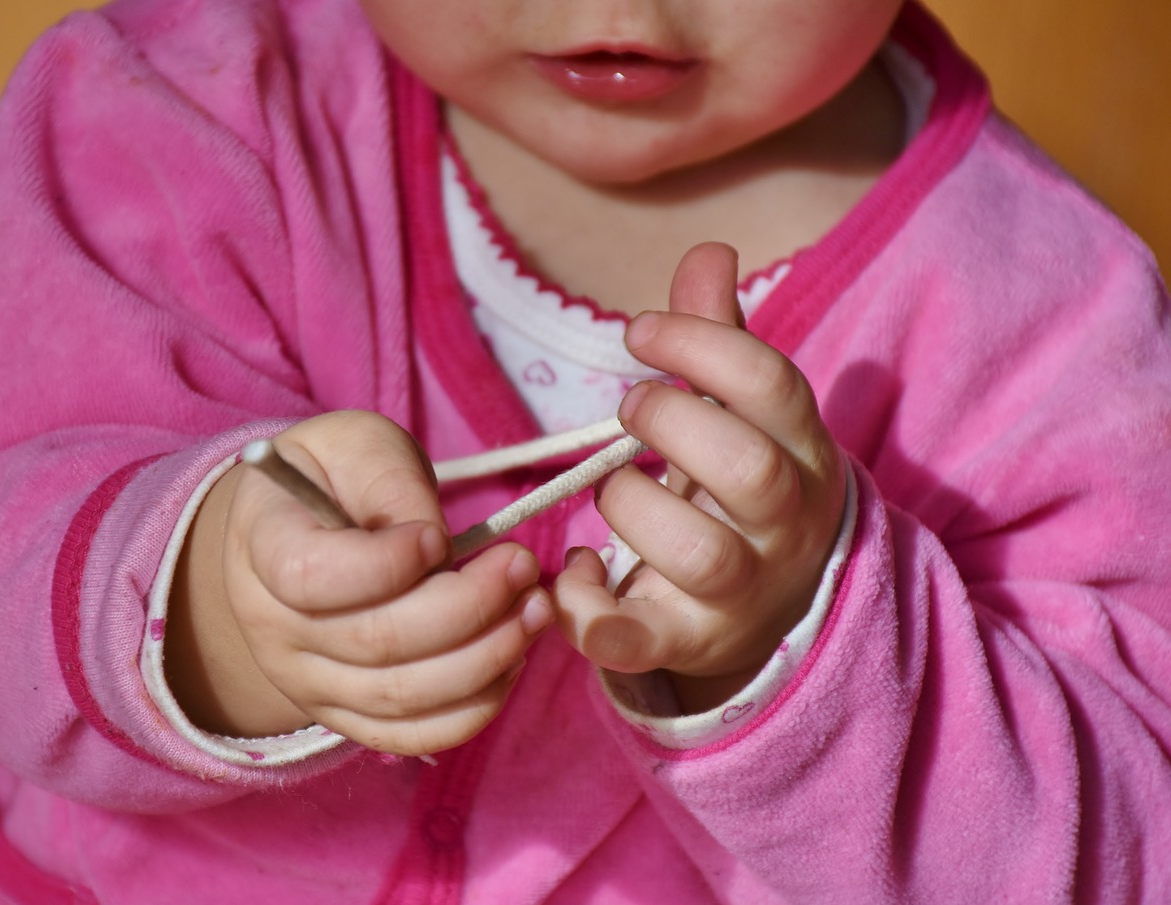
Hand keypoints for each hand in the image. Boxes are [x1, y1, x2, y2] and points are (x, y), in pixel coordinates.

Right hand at [168, 411, 552, 755]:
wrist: (297, 533)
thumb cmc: (335, 477)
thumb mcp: (358, 446)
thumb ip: (393, 485)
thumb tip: (440, 552)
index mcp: (263, 548)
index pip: (311, 577)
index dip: (385, 563)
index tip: (436, 536)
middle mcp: (274, 628)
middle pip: (375, 642)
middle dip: (469, 606)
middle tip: (523, 565)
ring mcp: (307, 683)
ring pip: (402, 696)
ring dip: (487, 657)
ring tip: (535, 608)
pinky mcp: (347, 715)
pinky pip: (413, 735)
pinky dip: (474, 706)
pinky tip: (512, 657)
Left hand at [553, 243, 845, 713]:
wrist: (775, 612)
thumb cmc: (743, 492)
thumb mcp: (745, 417)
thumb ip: (720, 338)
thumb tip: (709, 252)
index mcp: (802, 454)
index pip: (773, 386)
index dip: (702, 345)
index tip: (638, 331)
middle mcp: (784, 525)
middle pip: (748, 470)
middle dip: (671, 422)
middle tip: (628, 406)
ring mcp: (739, 592)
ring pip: (697, 554)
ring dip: (631, 506)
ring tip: (610, 488)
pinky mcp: (683, 643)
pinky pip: (632, 640)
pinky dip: (584, 608)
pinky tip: (575, 569)